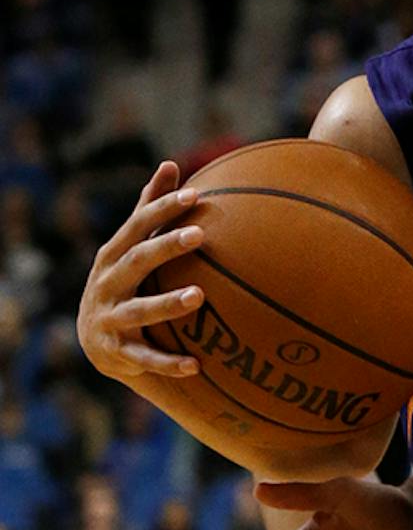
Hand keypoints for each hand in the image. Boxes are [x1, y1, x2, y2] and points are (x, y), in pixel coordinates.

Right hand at [78, 161, 205, 380]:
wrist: (96, 339)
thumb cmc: (125, 279)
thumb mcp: (132, 245)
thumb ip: (150, 208)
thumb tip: (170, 164)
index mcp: (114, 255)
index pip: (138, 225)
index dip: (164, 208)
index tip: (196, 194)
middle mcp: (107, 284)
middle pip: (137, 261)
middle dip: (166, 247)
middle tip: (200, 234)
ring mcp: (110, 318)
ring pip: (140, 311)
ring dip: (168, 304)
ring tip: (199, 297)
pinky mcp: (116, 353)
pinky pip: (145, 359)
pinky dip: (168, 363)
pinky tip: (196, 365)